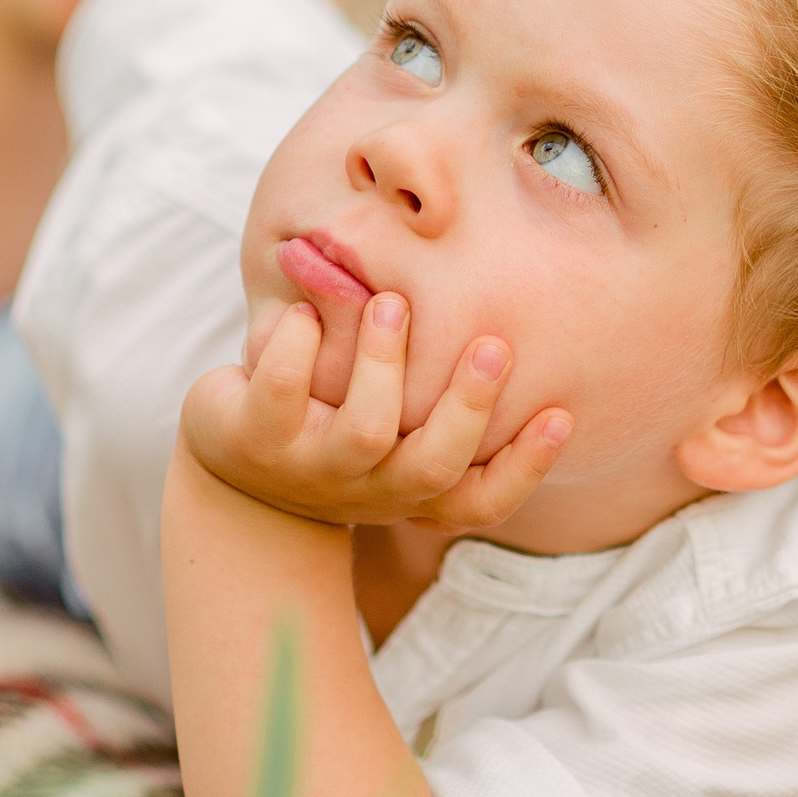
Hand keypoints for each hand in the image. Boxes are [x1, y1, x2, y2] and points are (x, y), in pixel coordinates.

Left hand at [180, 291, 571, 528]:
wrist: (234, 463)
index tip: (563, 414)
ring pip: (366, 430)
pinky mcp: (254, 441)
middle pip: (434, 466)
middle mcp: (370, 488)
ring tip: (392, 301)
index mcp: (411, 487)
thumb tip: (507, 294)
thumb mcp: (392, 420)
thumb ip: (438, 386)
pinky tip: (304, 312)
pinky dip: (295, 345)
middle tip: (493, 347)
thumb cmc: (337, 423)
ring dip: (384, 361)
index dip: (525, 468)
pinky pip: (280, 393)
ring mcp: (312, 469)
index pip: (480, 501)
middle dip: (469, 405)